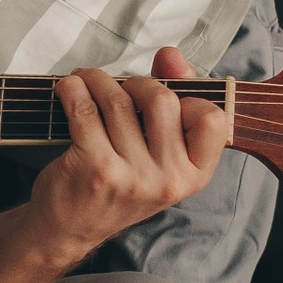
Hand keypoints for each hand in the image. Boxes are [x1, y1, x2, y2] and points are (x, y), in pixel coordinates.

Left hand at [26, 46, 230, 260]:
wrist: (70, 227)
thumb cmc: (119, 181)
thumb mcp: (158, 152)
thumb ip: (174, 99)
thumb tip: (171, 54)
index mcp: (195, 175)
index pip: (213, 119)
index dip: (190, 97)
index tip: (165, 94)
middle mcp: (169, 180)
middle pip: (162, 100)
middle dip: (135, 82)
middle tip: (117, 88)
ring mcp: (132, 178)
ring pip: (118, 100)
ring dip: (97, 80)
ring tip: (87, 81)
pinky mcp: (95, 170)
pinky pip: (85, 110)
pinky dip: (73, 89)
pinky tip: (69, 88)